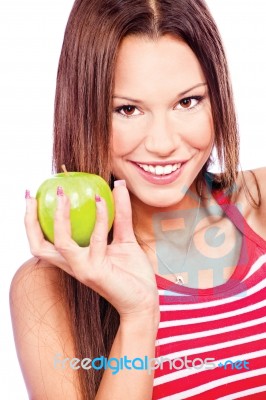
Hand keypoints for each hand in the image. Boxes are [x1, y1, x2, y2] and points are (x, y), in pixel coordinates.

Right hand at [24, 184, 158, 320]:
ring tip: (64, 194)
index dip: (31, 222)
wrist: (143, 301)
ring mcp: (83, 268)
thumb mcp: (125, 239)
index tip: (31, 197)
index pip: (44, 242)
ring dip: (60, 216)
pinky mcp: (96, 271)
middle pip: (38, 246)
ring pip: (60, 242)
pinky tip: (101, 201)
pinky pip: (95, 239)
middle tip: (33, 196)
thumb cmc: (132, 274)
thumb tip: (118, 185)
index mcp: (74, 258)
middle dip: (30, 220)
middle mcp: (73, 264)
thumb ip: (120, 214)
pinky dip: (98, 218)